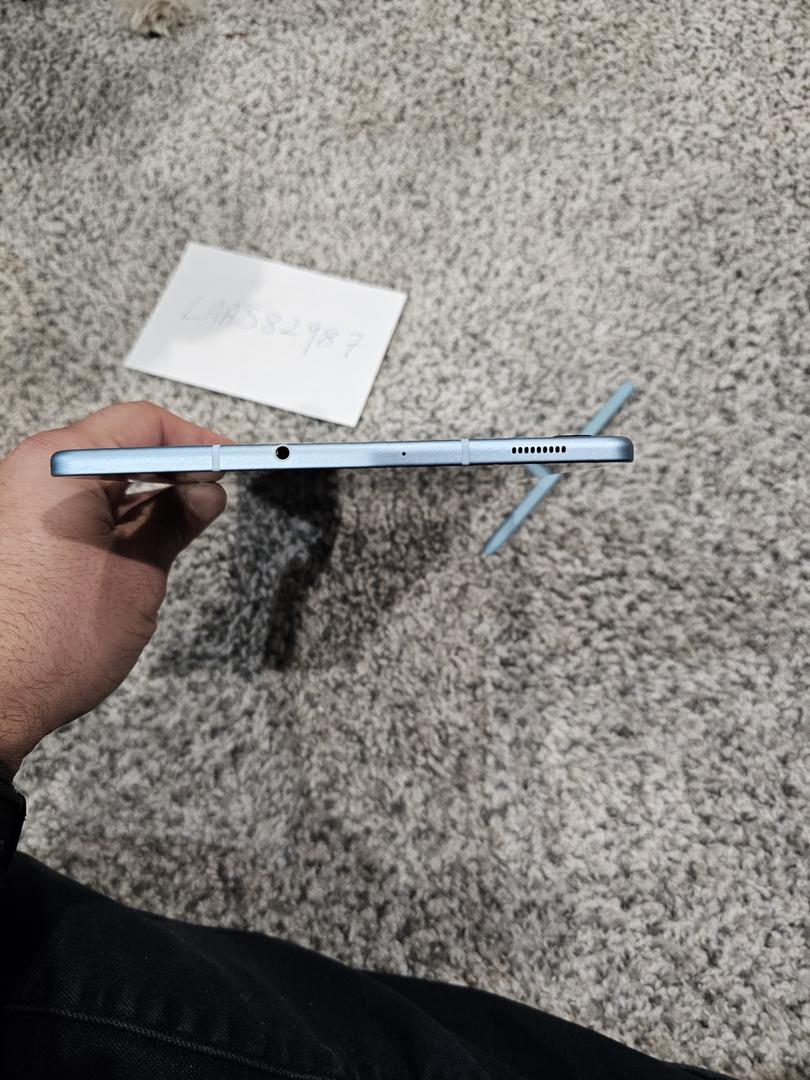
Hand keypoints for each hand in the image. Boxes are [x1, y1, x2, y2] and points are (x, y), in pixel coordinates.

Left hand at [0, 401, 229, 776]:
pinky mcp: (16, 531)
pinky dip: (113, 510)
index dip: (195, 441)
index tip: (227, 463)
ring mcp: (18, 501)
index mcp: (58, 466)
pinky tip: (145, 535)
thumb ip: (175, 520)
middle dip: (172, 465)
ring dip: (144, 490)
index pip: (143, 424)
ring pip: (98, 474)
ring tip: (186, 521)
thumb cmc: (51, 644)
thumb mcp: (139, 573)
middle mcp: (31, 472)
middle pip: (118, 442)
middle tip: (213, 493)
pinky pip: (74, 501)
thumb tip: (206, 493)